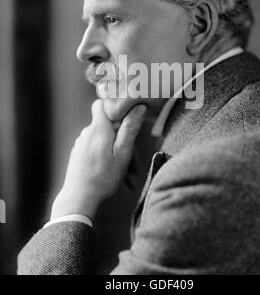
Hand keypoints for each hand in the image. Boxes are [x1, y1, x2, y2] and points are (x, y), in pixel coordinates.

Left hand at [51, 100, 146, 219]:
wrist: (78, 199)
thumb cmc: (102, 178)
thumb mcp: (123, 153)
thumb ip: (130, 129)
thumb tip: (138, 108)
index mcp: (98, 129)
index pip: (100, 103)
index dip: (113, 107)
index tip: (125, 118)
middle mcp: (87, 133)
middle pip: (107, 126)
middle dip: (122, 140)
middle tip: (133, 162)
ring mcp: (81, 144)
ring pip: (103, 140)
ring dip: (117, 153)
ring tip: (126, 175)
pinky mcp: (79, 154)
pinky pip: (96, 150)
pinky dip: (107, 160)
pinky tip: (114, 176)